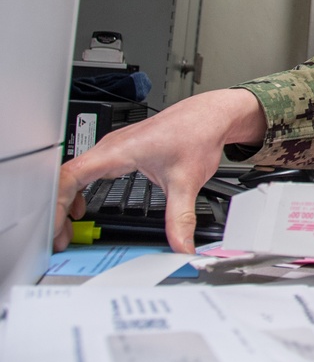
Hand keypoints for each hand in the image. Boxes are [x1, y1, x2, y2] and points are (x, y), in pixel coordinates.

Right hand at [53, 88, 266, 253]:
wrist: (210, 115)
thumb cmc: (197, 133)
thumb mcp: (187, 182)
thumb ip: (180, 218)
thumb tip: (180, 246)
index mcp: (117, 151)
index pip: (69, 177)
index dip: (55, 205)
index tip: (55, 229)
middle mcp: (110, 147)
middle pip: (65, 178)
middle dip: (57, 210)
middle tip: (61, 239)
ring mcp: (113, 148)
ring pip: (74, 173)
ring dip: (65, 201)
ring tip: (67, 228)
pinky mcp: (120, 151)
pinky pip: (86, 170)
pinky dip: (78, 190)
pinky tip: (82, 206)